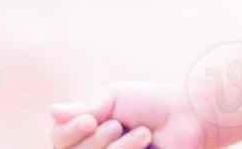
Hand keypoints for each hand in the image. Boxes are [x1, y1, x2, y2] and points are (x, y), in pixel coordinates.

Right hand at [50, 82, 216, 148]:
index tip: (91, 120)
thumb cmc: (151, 103)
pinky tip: (149, 148)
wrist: (189, 118)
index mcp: (84, 131)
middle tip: (121, 125)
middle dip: (98, 141)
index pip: (59, 139)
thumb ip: (85, 108)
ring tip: (144, 134)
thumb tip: (52, 111)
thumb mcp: (116, 98)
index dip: (71, 133)